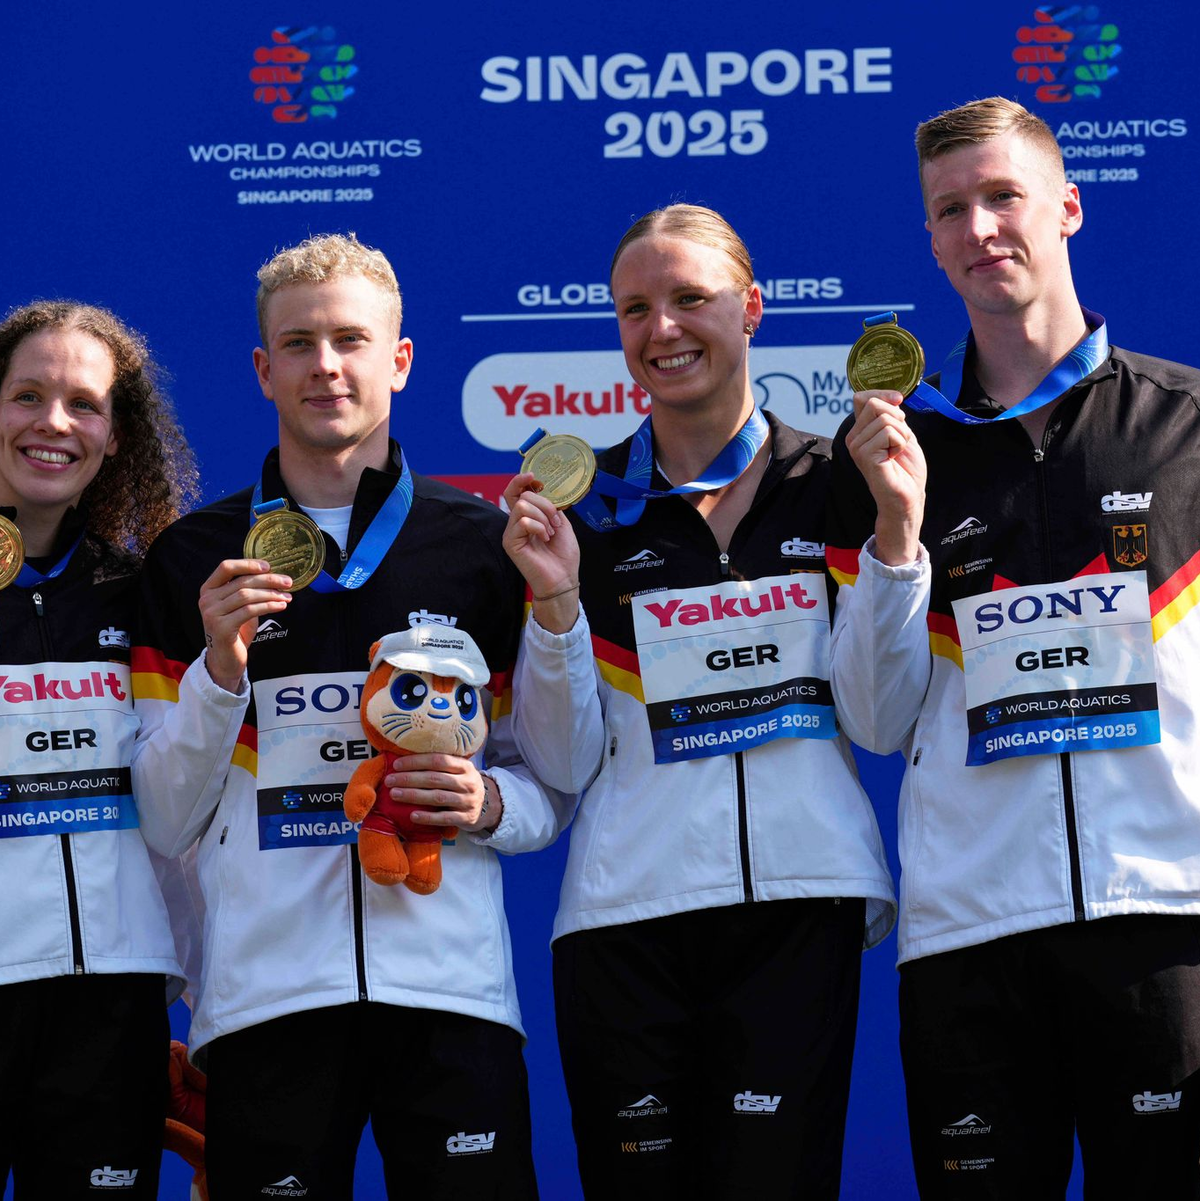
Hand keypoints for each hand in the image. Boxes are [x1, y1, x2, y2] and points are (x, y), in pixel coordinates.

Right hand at [198, 559, 292, 691]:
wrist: (226, 659)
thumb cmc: (236, 630)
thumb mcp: (240, 606)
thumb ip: (248, 590)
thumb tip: (274, 576)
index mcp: (209, 589)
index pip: (226, 567)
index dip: (248, 564)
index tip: (268, 566)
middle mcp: (207, 599)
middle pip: (242, 582)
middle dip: (268, 580)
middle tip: (288, 582)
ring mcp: (212, 614)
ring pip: (247, 595)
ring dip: (271, 594)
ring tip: (287, 597)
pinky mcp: (222, 628)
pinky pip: (250, 611)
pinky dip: (269, 606)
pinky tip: (281, 606)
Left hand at [385, 753, 501, 833]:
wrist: (488, 807)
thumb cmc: (463, 785)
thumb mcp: (459, 771)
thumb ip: (441, 766)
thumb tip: (406, 759)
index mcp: (464, 766)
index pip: (438, 760)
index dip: (416, 761)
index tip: (397, 765)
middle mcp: (468, 782)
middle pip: (435, 778)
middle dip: (409, 779)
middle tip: (389, 780)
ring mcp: (468, 801)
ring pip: (438, 797)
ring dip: (414, 796)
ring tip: (394, 794)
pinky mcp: (466, 818)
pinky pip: (445, 818)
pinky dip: (428, 817)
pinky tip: (412, 816)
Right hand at [502, 472, 579, 633]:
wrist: (564, 578)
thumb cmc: (563, 555)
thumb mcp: (561, 523)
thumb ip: (550, 506)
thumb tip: (542, 491)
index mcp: (527, 517)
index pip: (515, 492)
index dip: (520, 481)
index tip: (533, 477)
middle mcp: (516, 523)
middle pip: (523, 496)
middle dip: (545, 506)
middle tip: (555, 524)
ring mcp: (511, 532)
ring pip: (523, 506)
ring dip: (543, 517)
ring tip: (550, 533)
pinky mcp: (510, 542)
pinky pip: (523, 521)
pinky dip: (539, 527)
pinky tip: (544, 539)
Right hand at [845, 390, 926, 565]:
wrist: (908, 496)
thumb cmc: (905, 469)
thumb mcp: (901, 433)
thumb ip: (893, 416)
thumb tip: (893, 397)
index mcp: (860, 430)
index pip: (862, 397)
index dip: (882, 394)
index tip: (898, 400)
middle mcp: (854, 437)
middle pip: (874, 404)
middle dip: (897, 418)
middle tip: (899, 440)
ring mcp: (856, 447)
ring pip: (885, 419)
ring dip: (902, 434)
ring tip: (896, 453)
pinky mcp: (865, 456)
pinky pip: (888, 432)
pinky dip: (900, 443)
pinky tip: (894, 458)